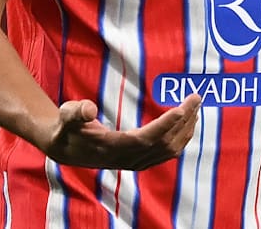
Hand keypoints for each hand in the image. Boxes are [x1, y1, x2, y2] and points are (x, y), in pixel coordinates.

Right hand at [42, 93, 201, 169]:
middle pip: (164, 143)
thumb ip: (75, 112)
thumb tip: (89, 108)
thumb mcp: (66, 116)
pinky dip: (180, 138)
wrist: (65, 149)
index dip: (166, 124)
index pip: (146, 138)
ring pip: (168, 150)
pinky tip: (186, 124)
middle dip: (183, 121)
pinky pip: (166, 153)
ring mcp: (134, 163)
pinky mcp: (138, 162)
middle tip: (196, 97)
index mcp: (113, 147)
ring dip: (185, 130)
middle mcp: (127, 159)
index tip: (182, 108)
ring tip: (195, 108)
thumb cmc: (67, 128)